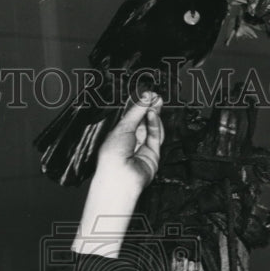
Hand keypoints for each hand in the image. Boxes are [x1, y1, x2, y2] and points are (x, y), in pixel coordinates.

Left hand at [73, 92, 164, 258]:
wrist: (120, 176)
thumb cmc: (113, 156)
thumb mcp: (122, 127)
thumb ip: (136, 112)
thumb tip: (145, 98)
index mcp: (119, 135)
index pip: (131, 117)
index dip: (139, 106)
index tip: (146, 95)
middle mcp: (131, 142)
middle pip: (143, 121)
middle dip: (149, 108)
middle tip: (155, 96)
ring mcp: (142, 148)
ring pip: (152, 127)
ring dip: (153, 114)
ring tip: (154, 103)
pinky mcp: (153, 154)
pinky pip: (156, 136)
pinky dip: (155, 124)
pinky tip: (152, 114)